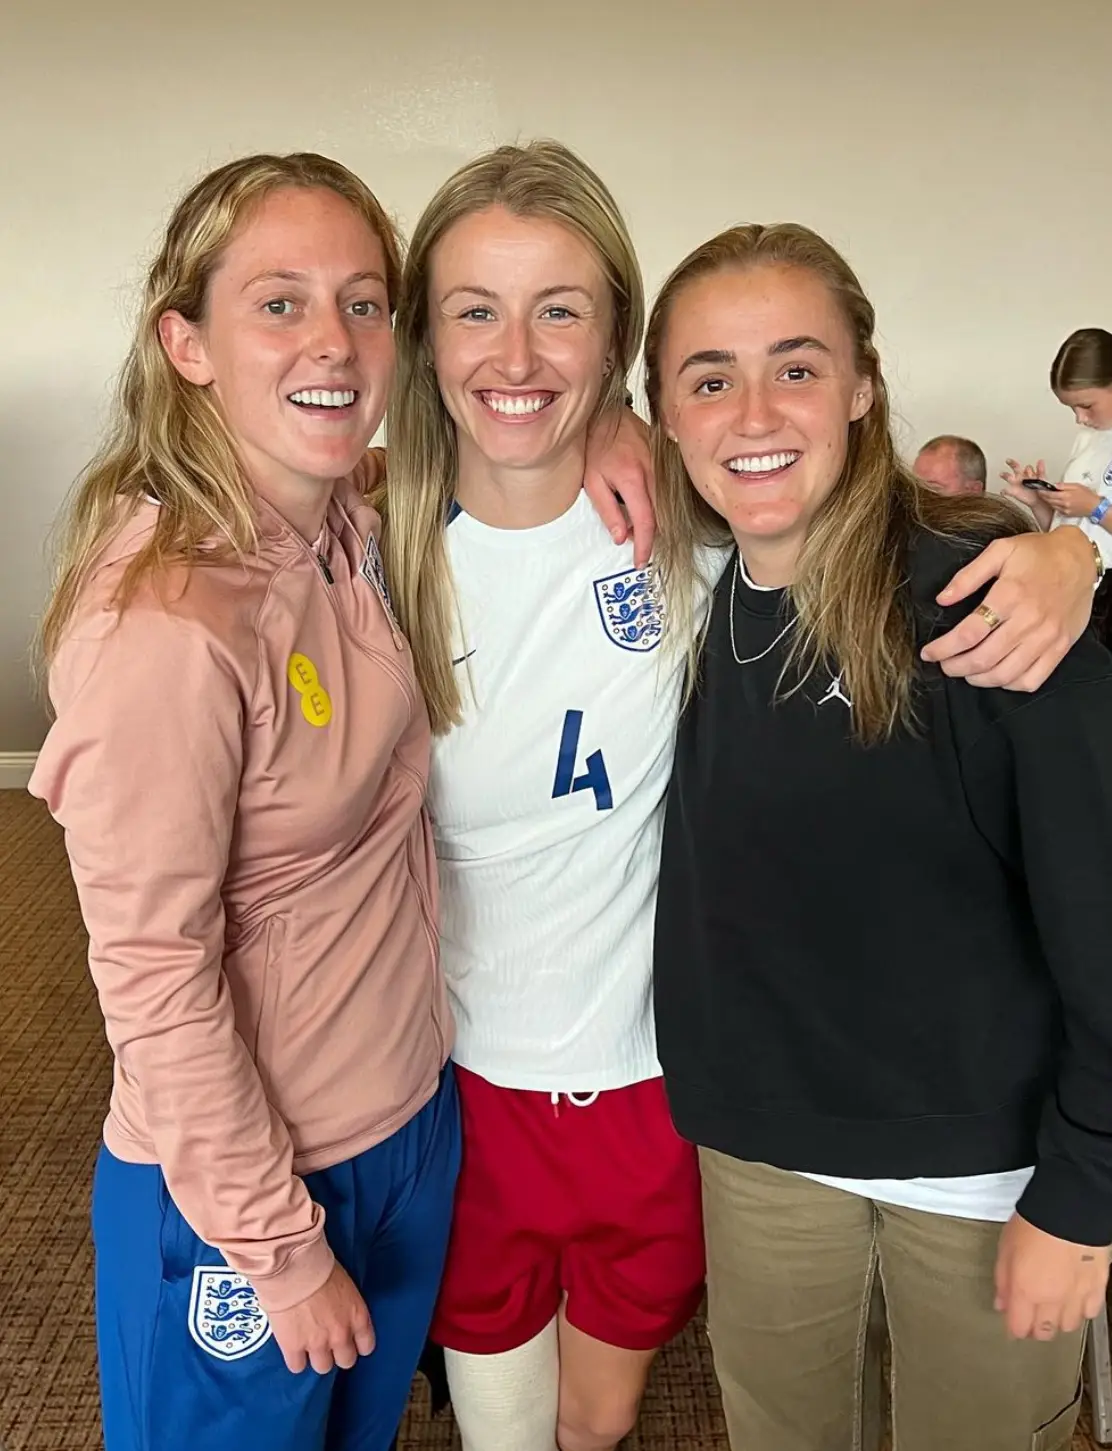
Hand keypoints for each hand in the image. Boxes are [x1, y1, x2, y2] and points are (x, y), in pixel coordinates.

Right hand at [268, 1262, 374, 1374]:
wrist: (294, 1267)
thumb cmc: (320, 1266)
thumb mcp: (345, 1286)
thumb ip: (347, 1307)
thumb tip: (340, 1313)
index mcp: (358, 1317)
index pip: (366, 1346)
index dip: (356, 1344)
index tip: (349, 1340)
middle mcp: (341, 1335)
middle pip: (346, 1361)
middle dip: (337, 1352)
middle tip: (327, 1340)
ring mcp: (318, 1344)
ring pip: (323, 1367)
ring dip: (316, 1357)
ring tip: (308, 1343)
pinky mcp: (294, 1347)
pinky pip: (297, 1367)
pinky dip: (294, 1358)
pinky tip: (292, 1345)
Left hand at [583, 406, 655, 566]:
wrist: (607, 415)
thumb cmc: (596, 445)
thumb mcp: (592, 482)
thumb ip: (607, 511)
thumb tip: (621, 536)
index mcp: (633, 478)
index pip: (645, 522)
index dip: (644, 546)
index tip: (640, 560)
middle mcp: (653, 472)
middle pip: (662, 518)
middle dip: (652, 537)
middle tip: (638, 546)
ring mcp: (663, 466)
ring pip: (667, 506)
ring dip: (657, 523)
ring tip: (640, 528)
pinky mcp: (667, 462)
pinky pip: (668, 492)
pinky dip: (660, 506)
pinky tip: (648, 509)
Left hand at [920, 528, 1095, 689]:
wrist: (1080, 558)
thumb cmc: (1037, 554)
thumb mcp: (1000, 551)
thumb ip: (968, 576)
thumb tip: (942, 599)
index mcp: (1010, 595)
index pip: (968, 633)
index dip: (942, 648)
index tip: (928, 653)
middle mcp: (1029, 620)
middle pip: (983, 659)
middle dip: (955, 667)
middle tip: (944, 664)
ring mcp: (1047, 637)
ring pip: (1005, 674)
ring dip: (978, 679)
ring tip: (965, 671)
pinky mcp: (1060, 647)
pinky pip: (1032, 679)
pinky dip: (1010, 684)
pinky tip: (997, 675)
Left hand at [994, 1213, 1108, 1338]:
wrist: (1069, 1211)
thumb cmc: (1034, 1223)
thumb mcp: (1005, 1247)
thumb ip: (1002, 1280)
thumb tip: (1001, 1303)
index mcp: (1025, 1290)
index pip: (1019, 1328)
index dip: (1014, 1328)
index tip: (1012, 1322)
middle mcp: (1052, 1300)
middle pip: (1044, 1332)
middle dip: (1035, 1328)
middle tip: (1030, 1316)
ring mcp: (1076, 1296)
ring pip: (1068, 1326)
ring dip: (1058, 1321)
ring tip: (1052, 1307)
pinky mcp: (1096, 1288)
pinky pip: (1089, 1312)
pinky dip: (1081, 1310)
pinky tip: (1074, 1299)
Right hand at [999, 457, 1047, 503]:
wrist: (1040, 502)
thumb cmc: (1043, 491)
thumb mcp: (1044, 481)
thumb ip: (1042, 472)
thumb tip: (1040, 461)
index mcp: (1031, 473)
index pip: (1028, 468)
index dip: (1029, 469)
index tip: (1033, 466)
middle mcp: (1023, 477)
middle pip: (1016, 468)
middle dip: (1012, 464)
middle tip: (1008, 460)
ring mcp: (1017, 484)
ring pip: (1009, 477)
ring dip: (1005, 475)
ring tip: (1002, 474)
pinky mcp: (1014, 492)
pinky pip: (1007, 491)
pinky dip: (1004, 491)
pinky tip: (1003, 492)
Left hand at [1044, 482, 1101, 518]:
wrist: (1094, 506)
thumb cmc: (1087, 495)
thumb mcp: (1076, 486)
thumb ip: (1064, 485)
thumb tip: (1054, 484)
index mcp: (1065, 496)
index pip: (1049, 494)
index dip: (1042, 491)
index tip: (1039, 488)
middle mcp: (1063, 504)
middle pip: (1048, 500)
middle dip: (1043, 496)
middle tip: (1041, 491)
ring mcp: (1064, 510)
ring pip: (1051, 505)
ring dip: (1048, 500)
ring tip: (1047, 495)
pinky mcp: (1065, 514)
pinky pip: (1056, 509)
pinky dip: (1054, 505)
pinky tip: (1055, 501)